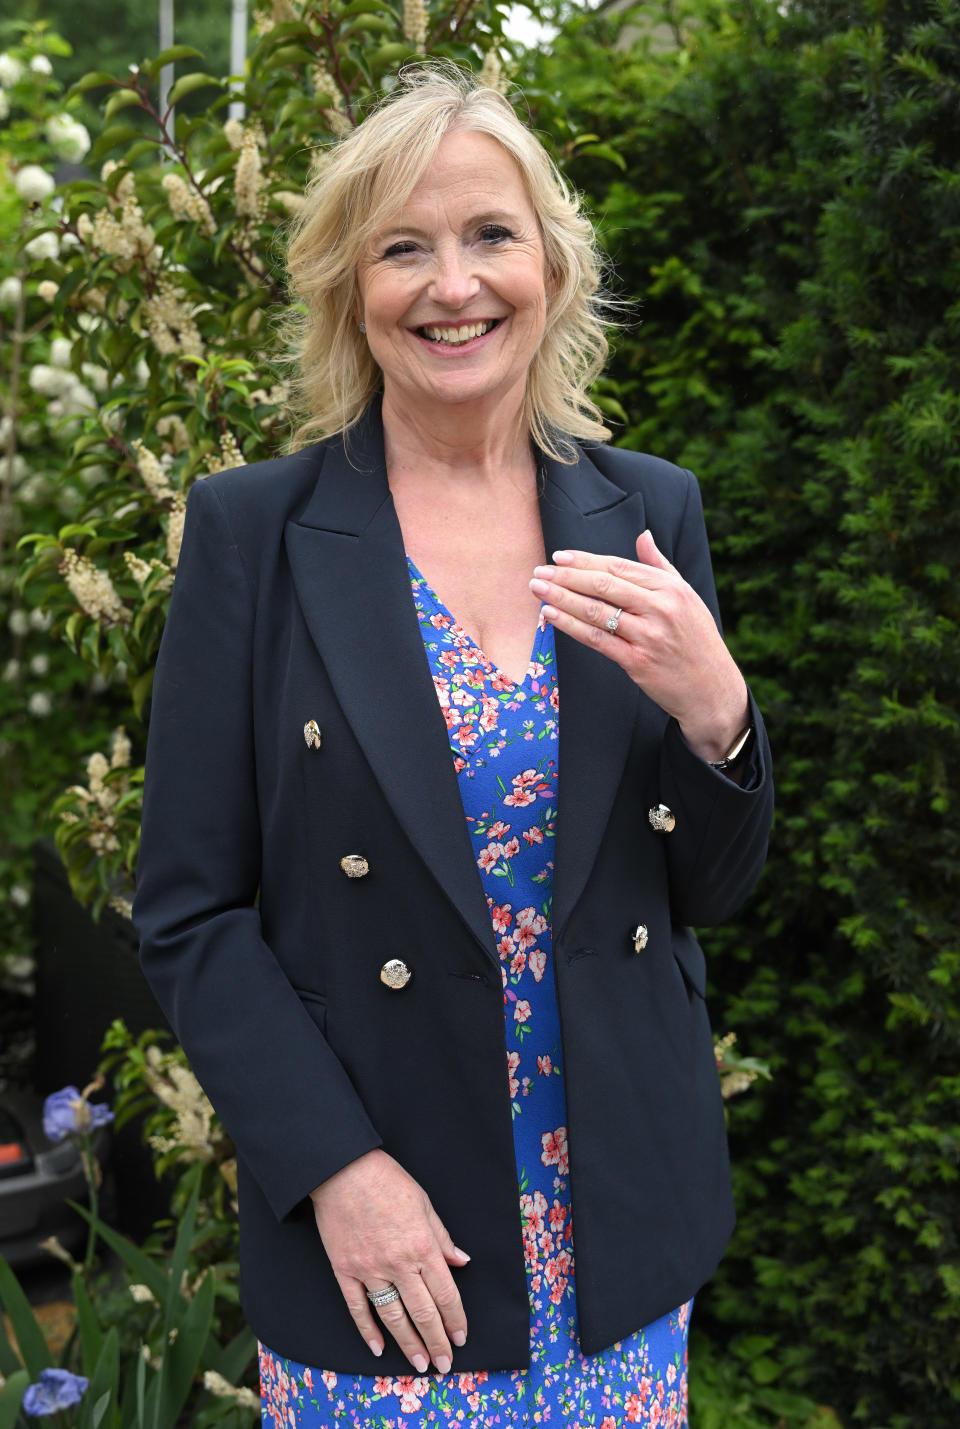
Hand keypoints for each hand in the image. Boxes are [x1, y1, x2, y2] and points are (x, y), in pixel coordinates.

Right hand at [309, 1148, 469, 1372]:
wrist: (342, 1170)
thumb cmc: (387, 1181)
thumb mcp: (424, 1203)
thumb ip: (442, 1237)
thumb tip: (461, 1262)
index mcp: (422, 1245)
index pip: (445, 1293)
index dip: (455, 1319)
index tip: (462, 1337)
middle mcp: (399, 1263)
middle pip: (423, 1312)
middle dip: (437, 1341)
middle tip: (445, 1365)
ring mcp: (369, 1269)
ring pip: (393, 1316)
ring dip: (408, 1344)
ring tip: (420, 1365)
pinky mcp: (345, 1270)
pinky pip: (358, 1308)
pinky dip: (368, 1331)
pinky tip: (378, 1349)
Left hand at [530, 530, 748, 762]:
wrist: (712, 689)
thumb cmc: (696, 641)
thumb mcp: (687, 597)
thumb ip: (661, 566)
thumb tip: (643, 535)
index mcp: (671, 588)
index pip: (619, 567)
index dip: (585, 561)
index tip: (559, 557)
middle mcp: (661, 608)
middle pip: (603, 585)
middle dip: (566, 577)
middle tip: (539, 572)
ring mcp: (649, 636)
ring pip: (596, 611)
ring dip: (561, 598)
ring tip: (537, 590)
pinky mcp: (638, 662)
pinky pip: (597, 640)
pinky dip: (570, 626)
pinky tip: (550, 616)